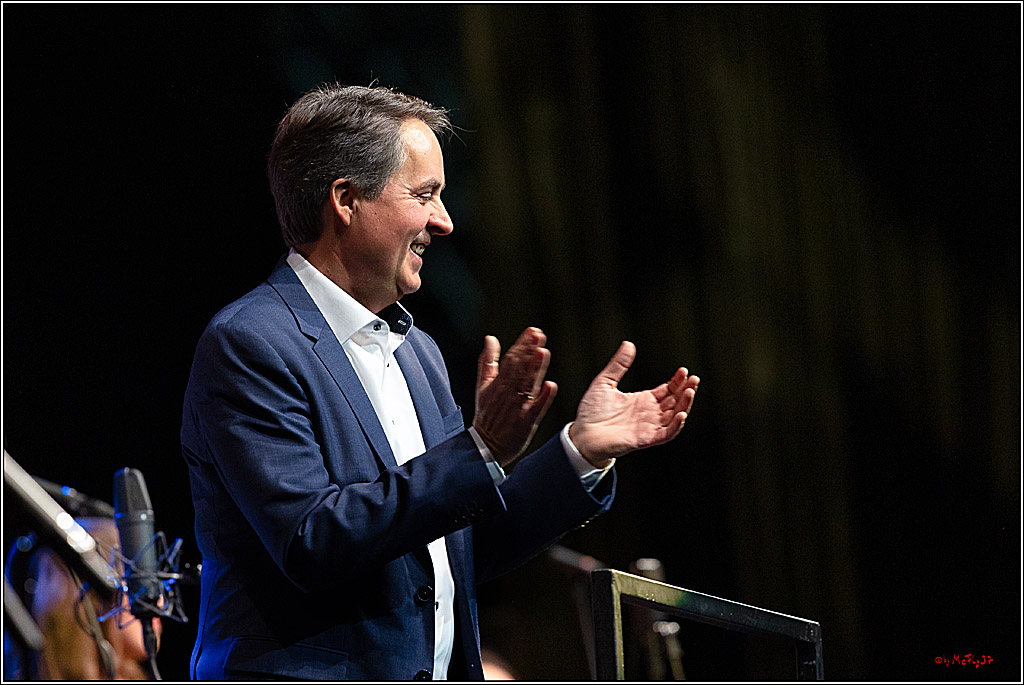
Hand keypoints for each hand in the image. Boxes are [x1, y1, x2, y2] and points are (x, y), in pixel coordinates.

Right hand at [473, 327, 557, 467]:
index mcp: (499, 383)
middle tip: (538, 335)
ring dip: (536, 368)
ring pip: (528, 384)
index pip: (512, 360)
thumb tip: (490, 338)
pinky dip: (543, 397)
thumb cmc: (487, 415)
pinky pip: (536, 408)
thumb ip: (488, 361)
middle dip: (529, 351)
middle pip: (520, 368)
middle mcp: (509, 393)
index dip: (522, 345)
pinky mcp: (527, 422)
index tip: (532, 331)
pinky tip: (550, 386)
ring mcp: (519, 407)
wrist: (485, 446)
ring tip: (543, 352)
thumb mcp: (482, 386)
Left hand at [569, 341, 698, 467]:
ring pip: (674, 416)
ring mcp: (648, 427)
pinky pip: (666, 434)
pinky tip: (681, 414)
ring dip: (685, 405)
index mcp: (642, 400)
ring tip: (690, 391)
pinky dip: (675, 425)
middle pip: (675, 402)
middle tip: (694, 378)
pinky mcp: (644, 439)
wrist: (582, 434)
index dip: (677, 381)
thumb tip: (628, 344)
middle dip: (686, 390)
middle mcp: (649, 414)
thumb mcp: (605, 382)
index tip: (683, 370)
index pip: (667, 390)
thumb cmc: (592, 412)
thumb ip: (618, 365)